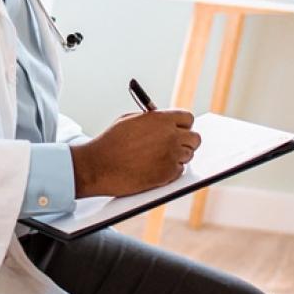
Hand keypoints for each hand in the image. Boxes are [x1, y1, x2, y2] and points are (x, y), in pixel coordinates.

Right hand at [71, 109, 197, 197]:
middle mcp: (171, 136)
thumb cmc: (110, 142)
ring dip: (178, 157)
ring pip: (188, 156)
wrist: (98, 165)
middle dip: (186, 141)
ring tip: (159, 158)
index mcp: (162, 119)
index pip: (188, 119)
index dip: (183, 125)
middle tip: (176, 145)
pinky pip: (179, 171)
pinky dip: (171, 170)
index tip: (180, 129)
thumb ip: (152, 120)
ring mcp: (171, 156)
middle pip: (195, 138)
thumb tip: (165, 123)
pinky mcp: (168, 175)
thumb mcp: (131, 120)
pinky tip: (155, 168)